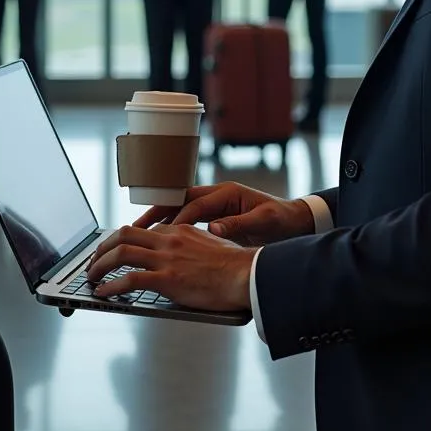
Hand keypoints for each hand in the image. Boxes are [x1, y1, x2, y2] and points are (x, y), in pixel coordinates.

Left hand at [86, 224, 253, 310]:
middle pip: (123, 235)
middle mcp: (169, 240)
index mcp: (179, 231)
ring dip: (100, 265)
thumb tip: (175, 259)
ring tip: (92, 277)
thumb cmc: (234, 267)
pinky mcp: (168, 279)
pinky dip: (112, 286)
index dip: (120, 240)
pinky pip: (130, 279)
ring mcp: (167, 258)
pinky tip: (105, 293)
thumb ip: (188, 247)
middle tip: (93, 262)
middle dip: (102, 248)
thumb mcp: (208, 247)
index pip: (141, 230)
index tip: (111, 251)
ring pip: (121, 253)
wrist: (247, 275)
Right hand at [131, 182, 314, 246]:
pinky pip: (187, 215)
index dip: (177, 220)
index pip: (195, 206)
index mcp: (228, 193)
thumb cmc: (281, 220)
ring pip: (179, 206)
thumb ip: (239, 224)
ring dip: (159, 217)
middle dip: (157, 212)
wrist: (295, 219)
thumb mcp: (264, 223)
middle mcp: (218, 194)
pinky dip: (170, 224)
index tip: (161, 235)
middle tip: (134, 228)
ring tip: (137, 232)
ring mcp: (216, 202)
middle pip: (179, 199)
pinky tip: (158, 238)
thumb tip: (212, 229)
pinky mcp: (216, 213)